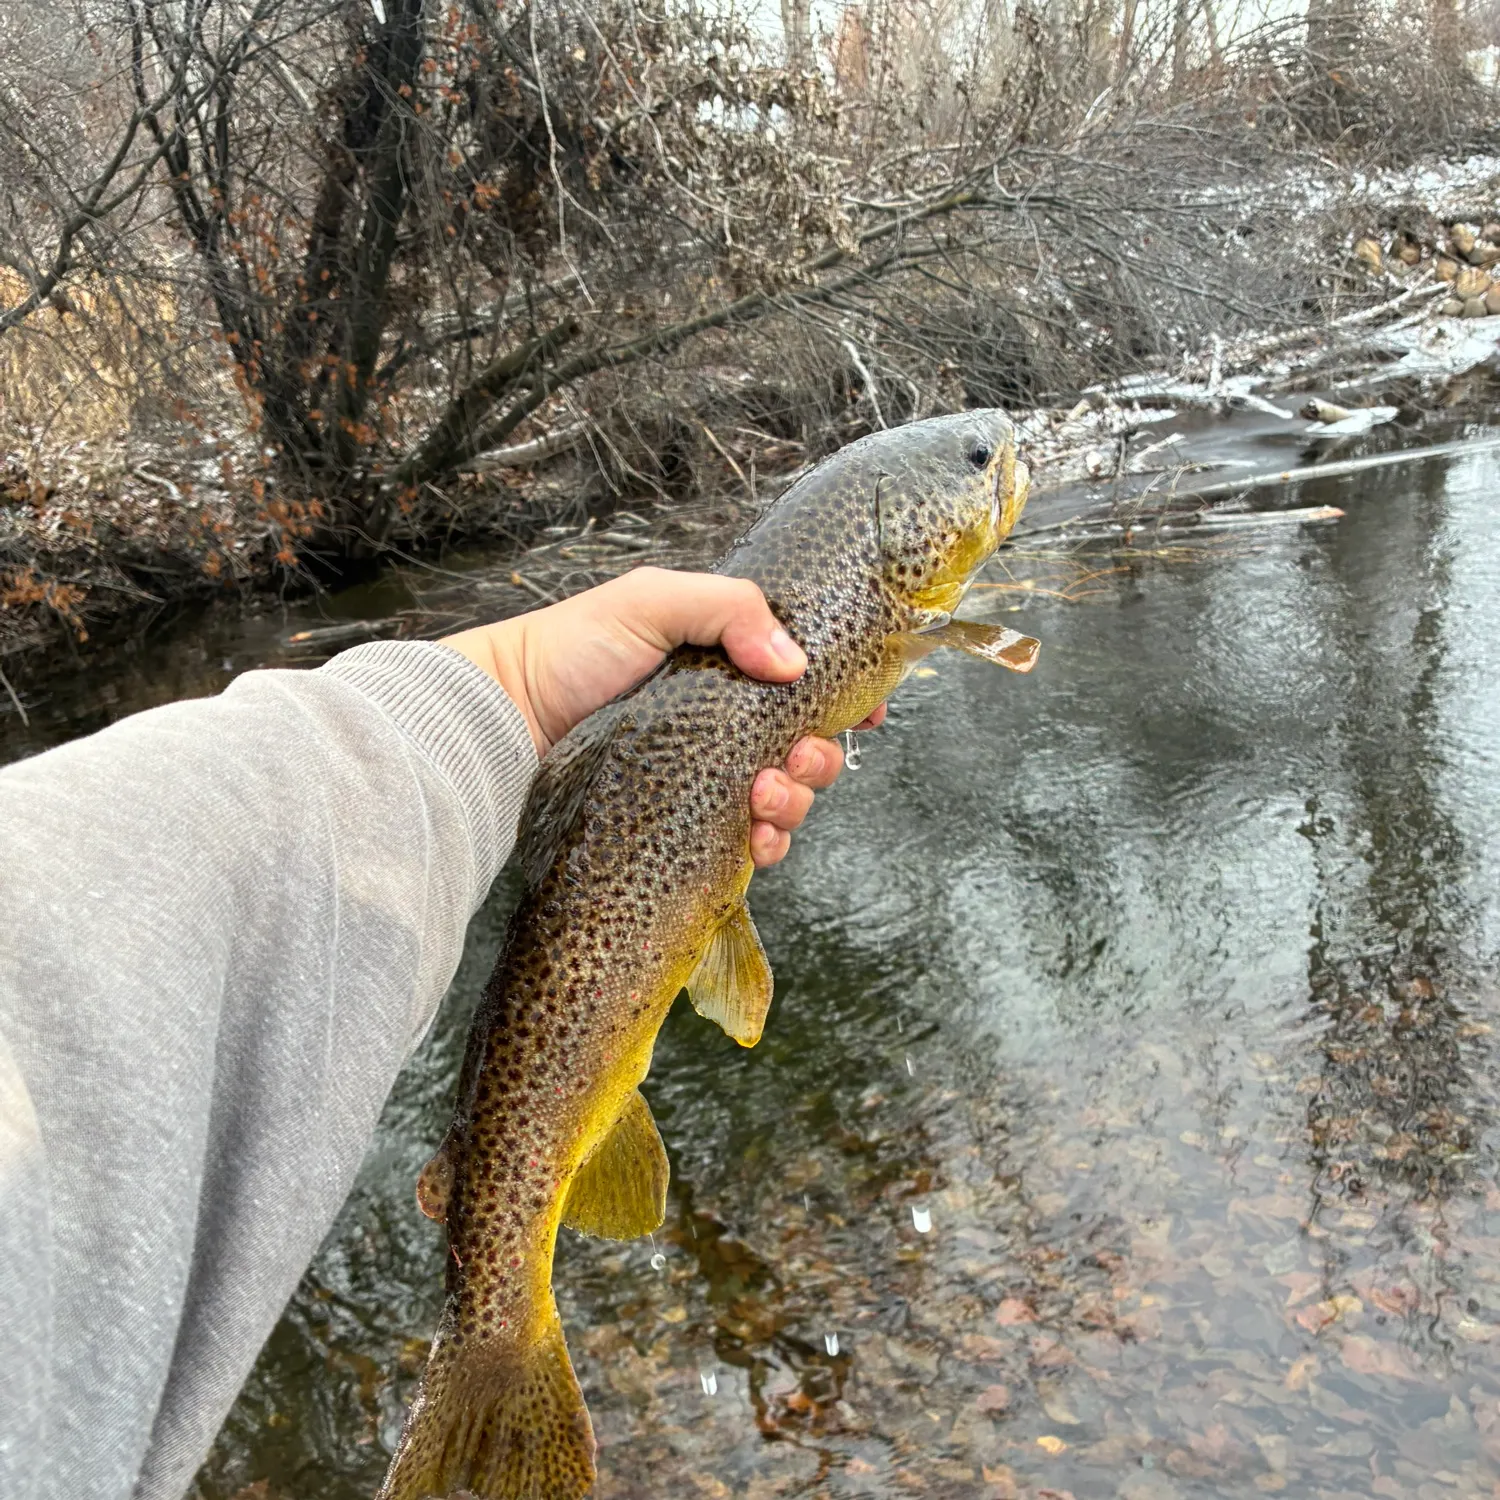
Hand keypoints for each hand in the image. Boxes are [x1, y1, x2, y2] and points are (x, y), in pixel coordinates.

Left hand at [441, 567, 885, 867]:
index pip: (806, 683)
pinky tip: (757, 836)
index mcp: (727, 664)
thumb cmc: (569, 651)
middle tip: (793, 758)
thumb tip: (793, 662)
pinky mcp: (685, 826)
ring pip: (785, 799)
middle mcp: (725, 723)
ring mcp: (706, 777)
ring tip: (762, 796)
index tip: (868, 714)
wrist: (505, 720)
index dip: (847, 700)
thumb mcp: (651, 601)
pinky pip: (748, 843)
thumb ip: (729, 609)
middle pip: (807, 748)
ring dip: (795, 802)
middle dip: (819, 759)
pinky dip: (767, 842)